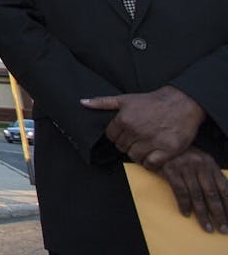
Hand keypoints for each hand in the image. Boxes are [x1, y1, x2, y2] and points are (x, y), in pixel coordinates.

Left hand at [81, 87, 206, 169]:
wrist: (181, 103)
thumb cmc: (152, 101)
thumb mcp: (126, 99)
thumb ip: (103, 102)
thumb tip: (82, 102)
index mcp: (123, 119)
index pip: (111, 137)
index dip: (118, 136)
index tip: (128, 134)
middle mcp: (135, 131)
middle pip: (122, 148)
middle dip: (128, 145)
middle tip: (139, 139)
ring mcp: (151, 141)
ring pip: (135, 157)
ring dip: (139, 154)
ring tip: (146, 147)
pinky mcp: (167, 150)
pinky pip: (151, 164)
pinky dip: (151, 163)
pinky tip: (155, 155)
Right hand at [157, 147, 227, 233]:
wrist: (158, 141)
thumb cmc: (181, 155)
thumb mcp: (200, 161)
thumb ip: (211, 176)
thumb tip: (225, 198)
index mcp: (210, 163)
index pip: (224, 188)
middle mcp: (199, 164)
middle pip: (212, 194)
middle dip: (218, 214)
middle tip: (222, 229)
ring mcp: (185, 166)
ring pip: (197, 195)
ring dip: (202, 214)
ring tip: (207, 227)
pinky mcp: (170, 169)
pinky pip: (180, 191)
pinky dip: (184, 204)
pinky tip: (187, 214)